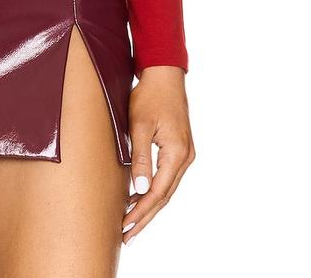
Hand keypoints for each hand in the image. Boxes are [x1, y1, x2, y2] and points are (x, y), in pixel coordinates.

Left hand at [122, 66, 194, 245]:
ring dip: (149, 207)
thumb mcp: (140, 124)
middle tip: (126, 236)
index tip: (125, 226)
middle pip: (164, 196)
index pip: (158, 192)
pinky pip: (167, 178)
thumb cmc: (150, 95)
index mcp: (177, 153)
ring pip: (166, 189)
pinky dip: (154, 191)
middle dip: (145, 217)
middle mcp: (185, 157)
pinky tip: (139, 198)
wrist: (164, 75)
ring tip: (130, 224)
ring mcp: (184, 154)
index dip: (141, 212)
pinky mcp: (179, 150)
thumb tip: (140, 190)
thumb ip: (141, 157)